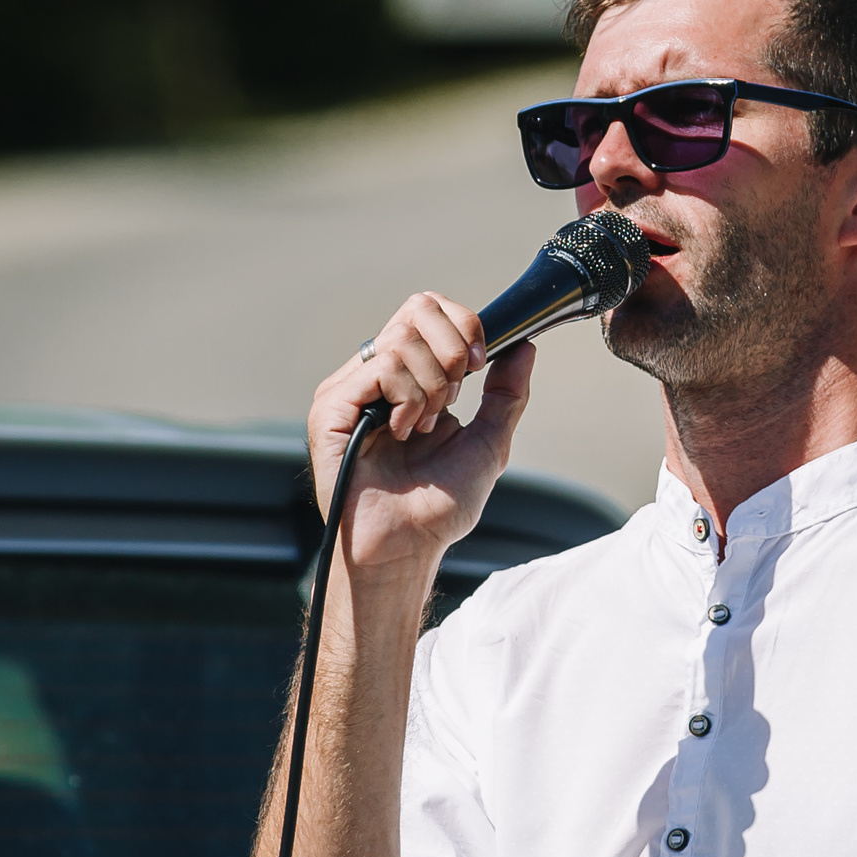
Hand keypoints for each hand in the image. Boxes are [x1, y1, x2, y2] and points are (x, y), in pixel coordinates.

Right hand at [308, 292, 536, 577]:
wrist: (408, 547)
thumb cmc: (439, 507)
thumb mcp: (489, 442)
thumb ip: (506, 393)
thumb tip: (525, 344)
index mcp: (410, 377)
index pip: (432, 309)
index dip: (465, 325)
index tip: (483, 364)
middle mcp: (378, 375)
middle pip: (419, 309)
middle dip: (453, 353)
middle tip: (453, 400)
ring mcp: (351, 389)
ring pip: (403, 340)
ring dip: (432, 389)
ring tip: (421, 431)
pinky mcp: (331, 406)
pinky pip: (381, 368)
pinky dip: (407, 400)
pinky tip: (402, 434)